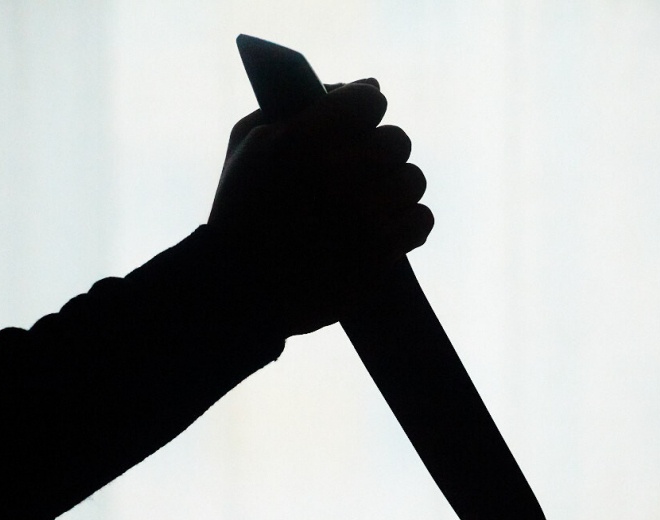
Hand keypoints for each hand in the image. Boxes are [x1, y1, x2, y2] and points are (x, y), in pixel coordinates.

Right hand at [208, 79, 432, 335]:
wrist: (238, 291)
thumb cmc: (239, 214)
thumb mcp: (248, 149)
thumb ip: (293, 109)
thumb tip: (353, 88)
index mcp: (304, 140)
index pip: (369, 100)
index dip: (363, 111)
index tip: (355, 126)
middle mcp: (340, 173)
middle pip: (397, 140)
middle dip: (379, 153)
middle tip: (359, 173)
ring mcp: (364, 215)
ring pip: (413, 179)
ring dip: (394, 189)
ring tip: (370, 204)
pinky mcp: (380, 253)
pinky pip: (422, 220)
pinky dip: (407, 223)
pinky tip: (384, 228)